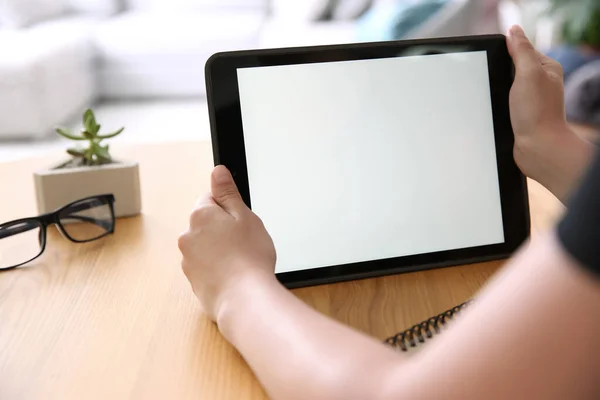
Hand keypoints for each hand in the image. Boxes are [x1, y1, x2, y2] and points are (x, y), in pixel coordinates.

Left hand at [178, 166, 276, 321]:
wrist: (244, 299)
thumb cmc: (249, 257)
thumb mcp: (244, 215)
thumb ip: (227, 192)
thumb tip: (218, 171)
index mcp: (200, 215)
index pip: (211, 198)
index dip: (230, 208)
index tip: (242, 221)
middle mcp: (188, 236)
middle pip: (207, 223)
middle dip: (224, 229)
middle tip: (245, 241)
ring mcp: (188, 260)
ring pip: (207, 246)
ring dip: (221, 250)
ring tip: (242, 261)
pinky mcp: (193, 281)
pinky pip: (207, 267)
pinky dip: (218, 269)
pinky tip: (235, 275)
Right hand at [507, 25, 593, 202]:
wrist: (537, 148)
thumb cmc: (537, 113)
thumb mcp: (529, 73)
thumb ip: (521, 50)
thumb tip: (513, 30)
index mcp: (546, 68)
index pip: (521, 49)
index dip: (504, 53)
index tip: (492, 61)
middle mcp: (539, 83)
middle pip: (511, 68)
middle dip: (498, 73)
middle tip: (490, 80)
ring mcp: (529, 100)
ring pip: (504, 87)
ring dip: (495, 90)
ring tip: (493, 97)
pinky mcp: (520, 115)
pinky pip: (503, 103)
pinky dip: (496, 104)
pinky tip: (492, 109)